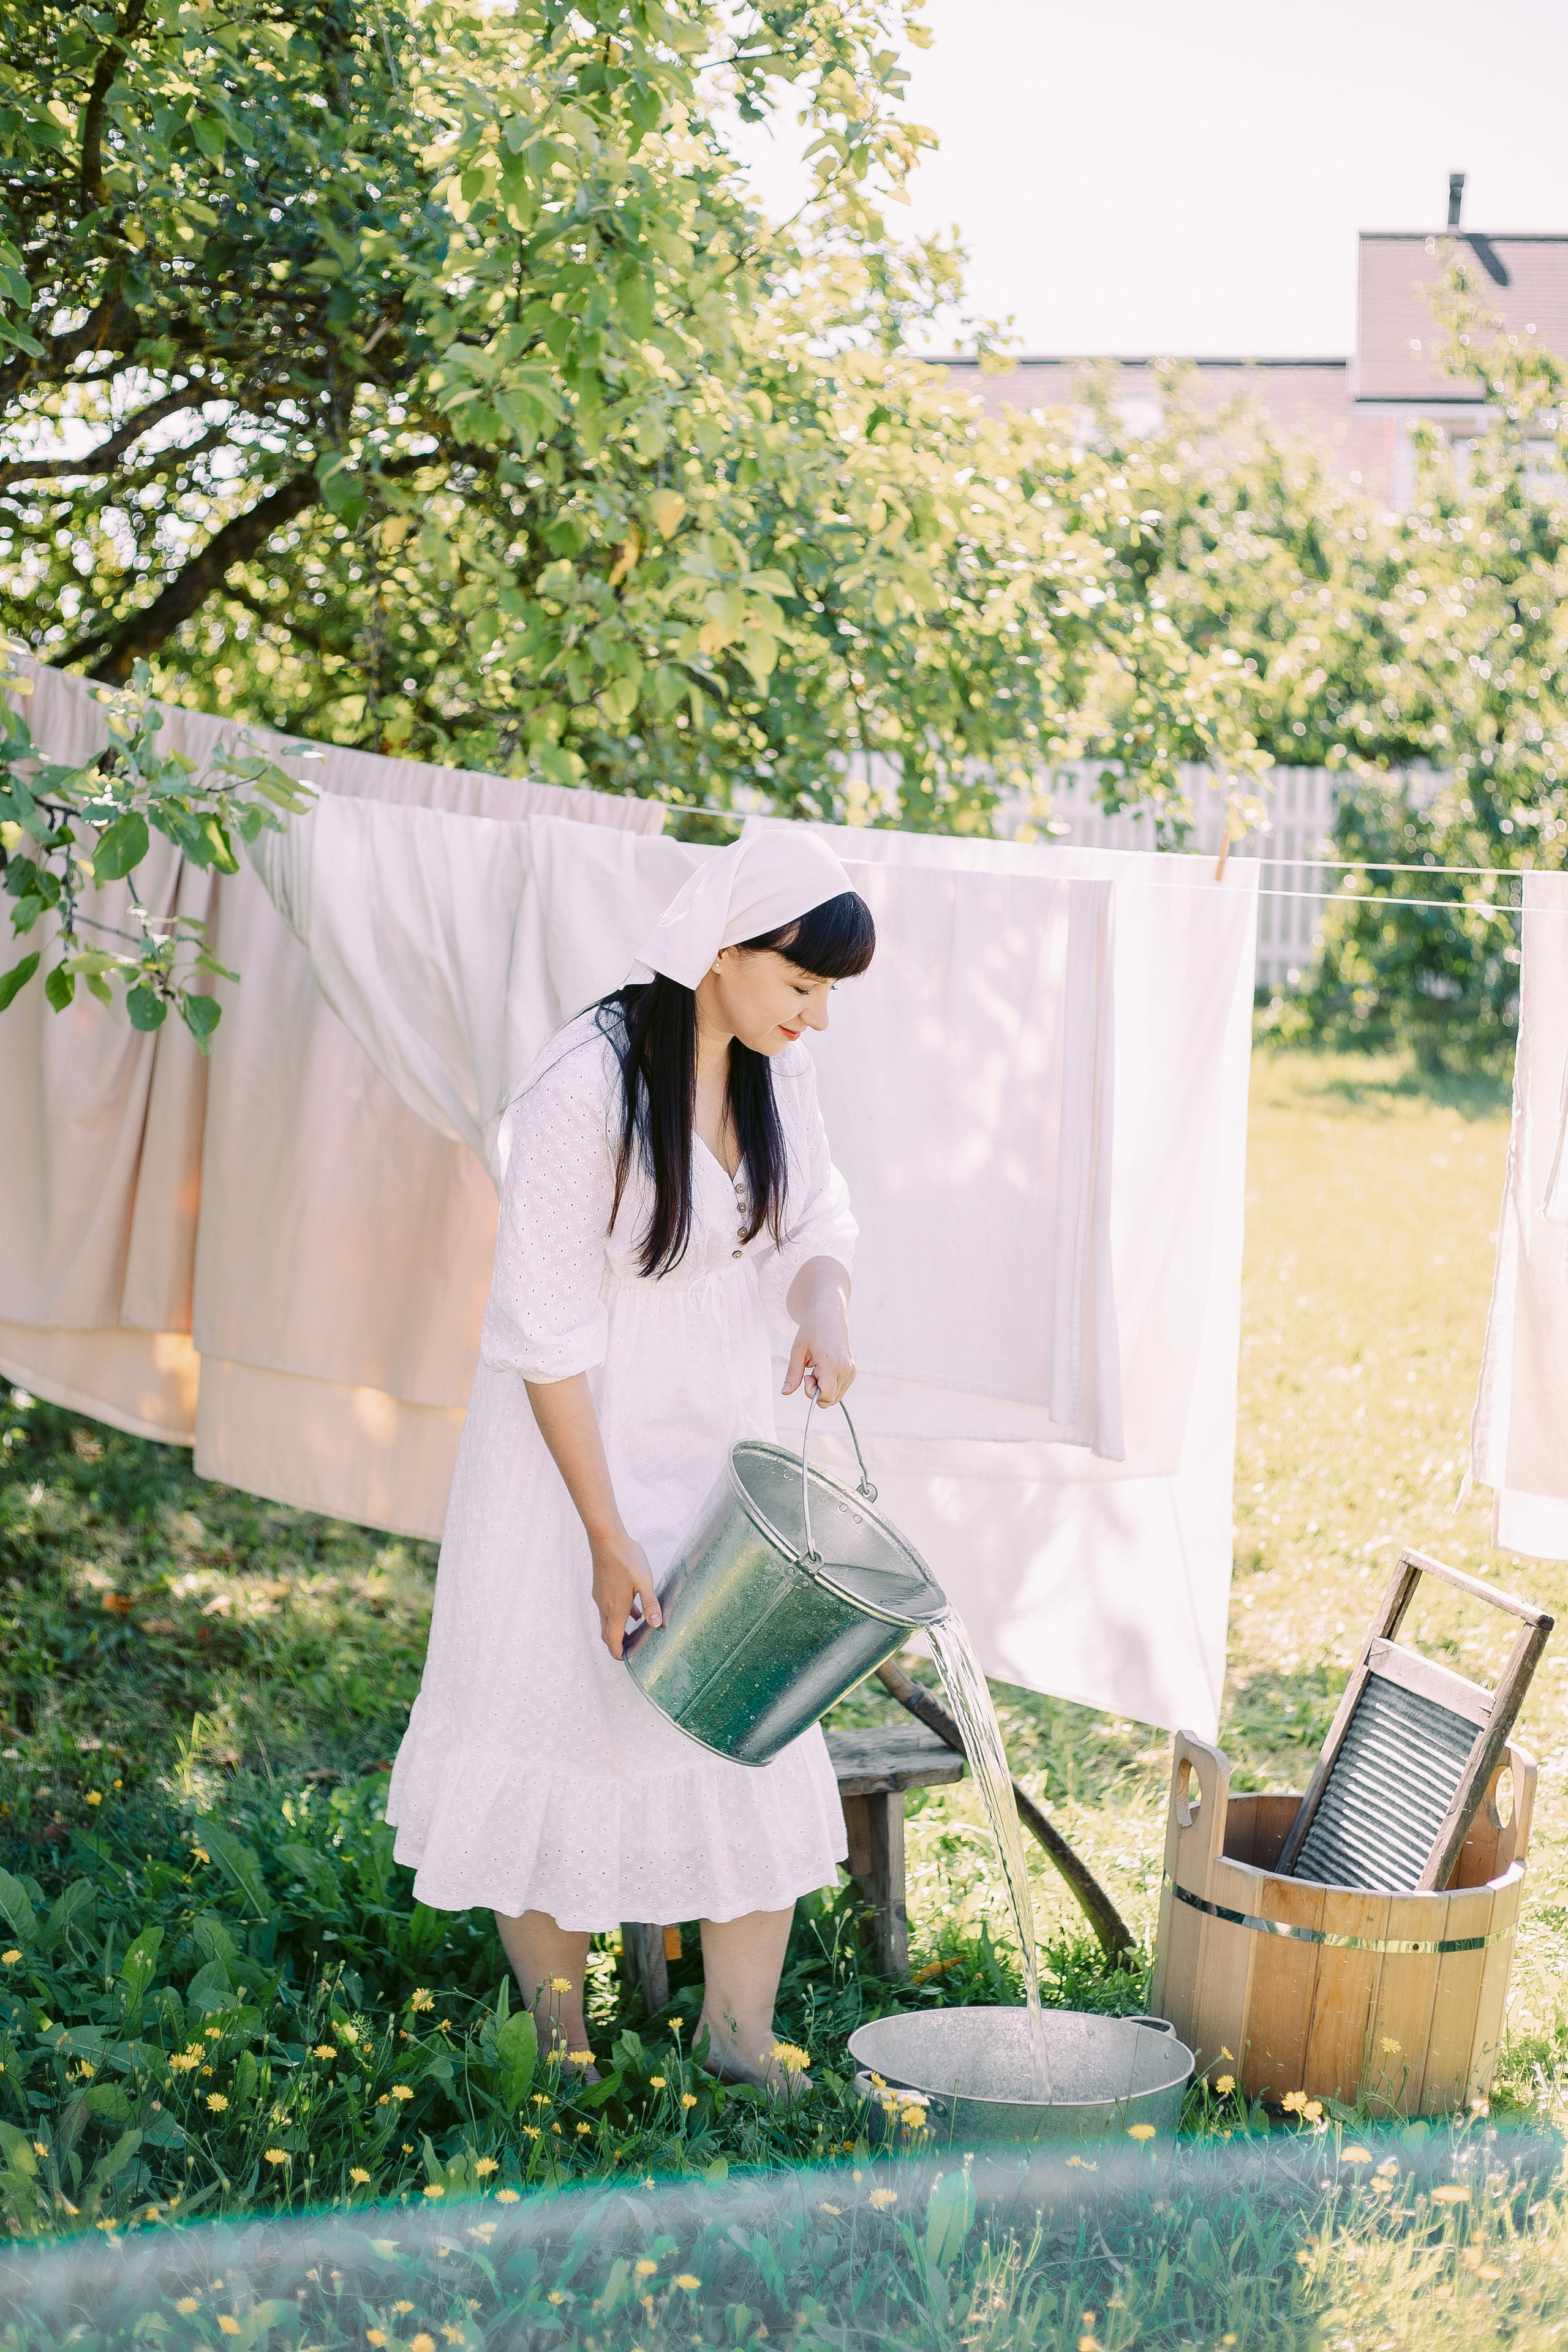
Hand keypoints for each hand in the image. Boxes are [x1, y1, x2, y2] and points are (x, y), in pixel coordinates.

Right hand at [590, 1528, 661, 1659]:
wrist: (606, 1539)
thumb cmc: (626, 1559)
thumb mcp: (644, 1582)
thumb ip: (651, 1604)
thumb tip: (658, 1625)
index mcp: (615, 1610)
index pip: (612, 1641)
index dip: (618, 1653)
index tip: (626, 1659)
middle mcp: (604, 1606)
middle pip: (607, 1634)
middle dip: (617, 1644)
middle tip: (631, 1649)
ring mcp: (600, 1597)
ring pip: (606, 1621)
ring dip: (618, 1629)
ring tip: (634, 1631)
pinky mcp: (600, 1588)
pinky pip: (607, 1608)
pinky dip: (617, 1614)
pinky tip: (632, 1608)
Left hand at [783, 1293, 855, 1406]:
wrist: (830, 1314)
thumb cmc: (812, 1329)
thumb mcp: (797, 1350)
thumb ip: (792, 1374)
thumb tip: (785, 1392)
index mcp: (831, 1363)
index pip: (826, 1397)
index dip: (812, 1392)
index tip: (806, 1376)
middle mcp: (846, 1369)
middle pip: (830, 1400)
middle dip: (816, 1390)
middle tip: (811, 1370)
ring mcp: (851, 1371)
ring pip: (835, 1397)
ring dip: (823, 1388)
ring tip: (818, 1367)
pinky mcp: (852, 1371)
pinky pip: (839, 1389)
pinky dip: (829, 1384)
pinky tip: (824, 1367)